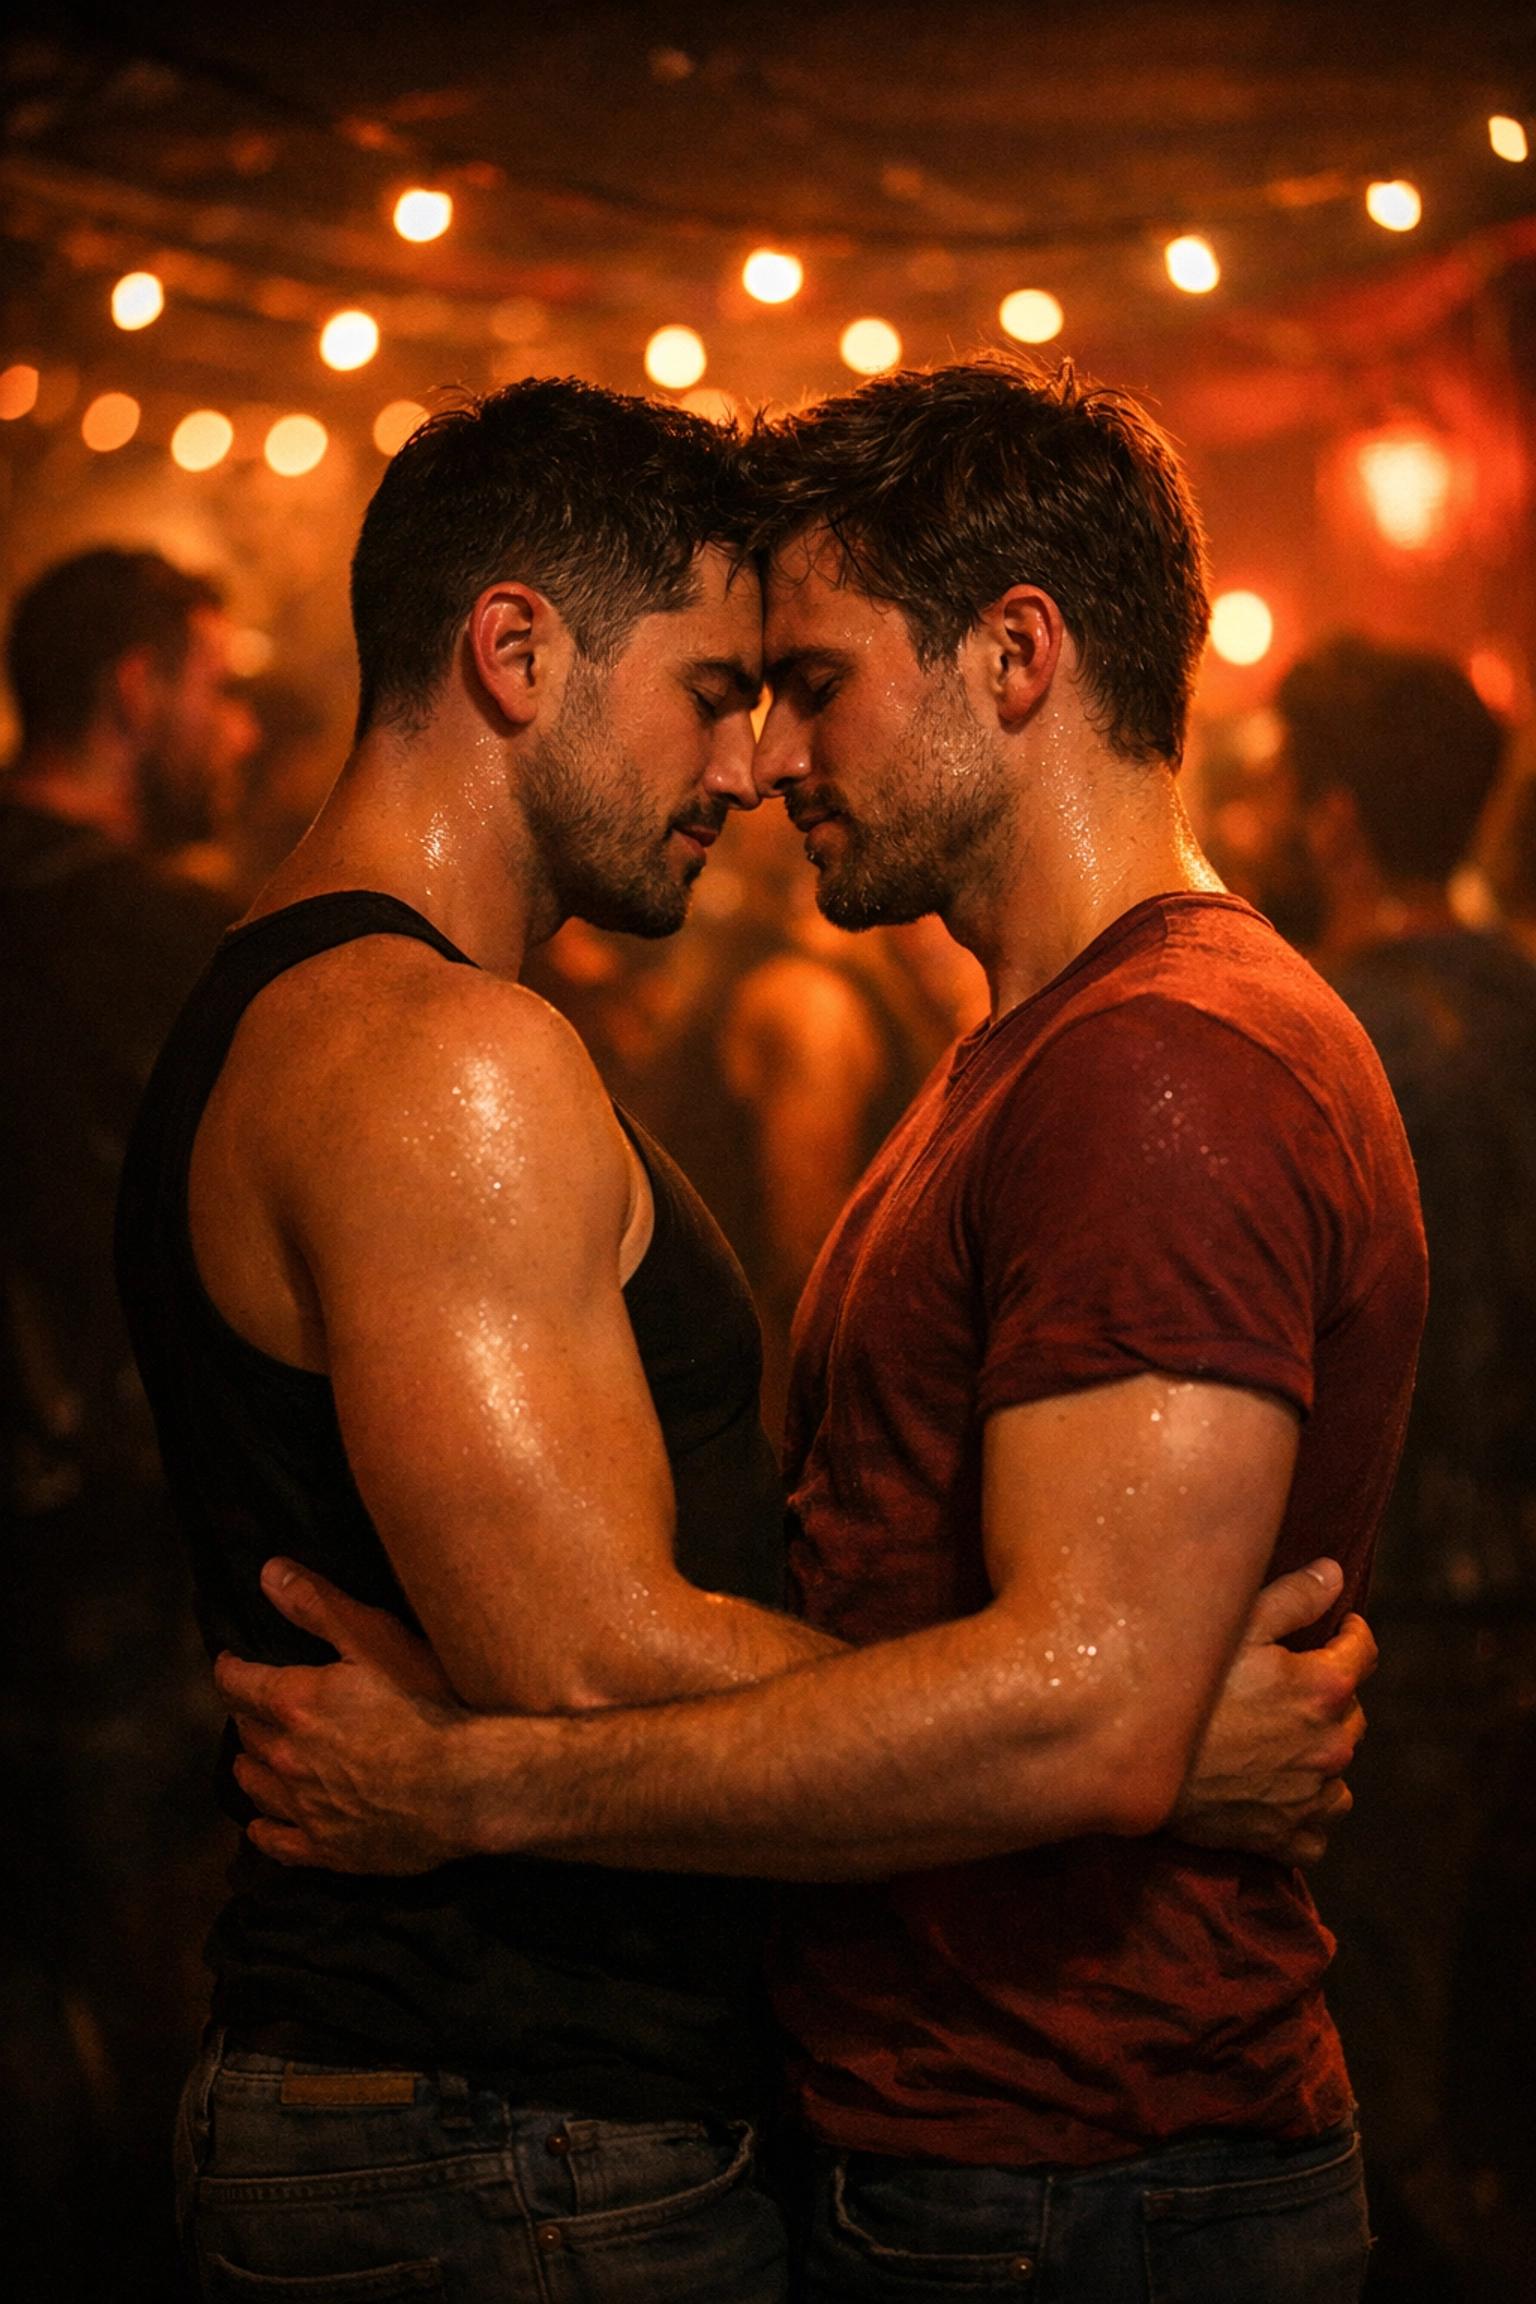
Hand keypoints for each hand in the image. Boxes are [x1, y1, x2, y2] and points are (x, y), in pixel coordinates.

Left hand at [215, 1558, 477, 1872]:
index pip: (238, 1683)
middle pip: (246, 1732)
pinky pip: (276, 1842)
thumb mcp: (377, 1640)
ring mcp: (304, 1807)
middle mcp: (287, 1756)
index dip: (232, 1668)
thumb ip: (320, 1607)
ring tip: (258, 1755)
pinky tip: (264, 1822)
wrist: (465, 1787)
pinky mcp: (326, 1848)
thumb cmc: (428, 1704)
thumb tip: (269, 1573)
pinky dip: (264, 1828)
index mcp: (294, 1703)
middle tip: (258, 1704)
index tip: (233, 1663)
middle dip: (249, 1714)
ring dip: (251, 1765)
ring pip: (254, 1785)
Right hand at [1169, 1557, 1374, 1866]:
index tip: (1338, 1627)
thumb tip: (1336, 1574)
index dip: (1351, 1633)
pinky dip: (1306, 1814)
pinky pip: (1317, 1833)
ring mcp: (1308, 1796)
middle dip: (1331, 1696)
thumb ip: (1294, 1597)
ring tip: (1286, 1742)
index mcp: (1324, 1688)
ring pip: (1340, 1776)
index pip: (1364, 1652)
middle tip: (1289, 1683)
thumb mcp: (1235, 1624)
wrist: (1137, 1760)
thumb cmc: (1183, 1684)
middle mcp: (1330, 1746)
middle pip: (1352, 1713)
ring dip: (1322, 1757)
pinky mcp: (1282, 1836)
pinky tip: (1282, 1795)